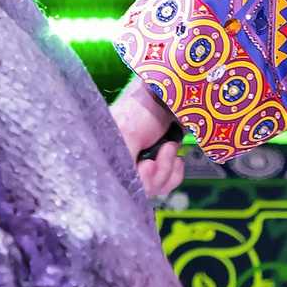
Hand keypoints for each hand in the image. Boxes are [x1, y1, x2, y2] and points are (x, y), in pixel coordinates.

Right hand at [112, 82, 184, 200]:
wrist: (169, 96)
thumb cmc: (144, 107)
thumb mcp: (128, 132)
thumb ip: (123, 158)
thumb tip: (121, 183)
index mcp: (110, 157)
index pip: (120, 186)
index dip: (140, 179)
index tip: (147, 163)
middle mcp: (123, 165)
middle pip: (142, 190)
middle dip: (159, 170)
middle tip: (164, 147)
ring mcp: (141, 167)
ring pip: (157, 187)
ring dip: (168, 166)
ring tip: (169, 145)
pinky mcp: (158, 167)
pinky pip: (169, 182)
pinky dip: (176, 169)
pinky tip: (175, 153)